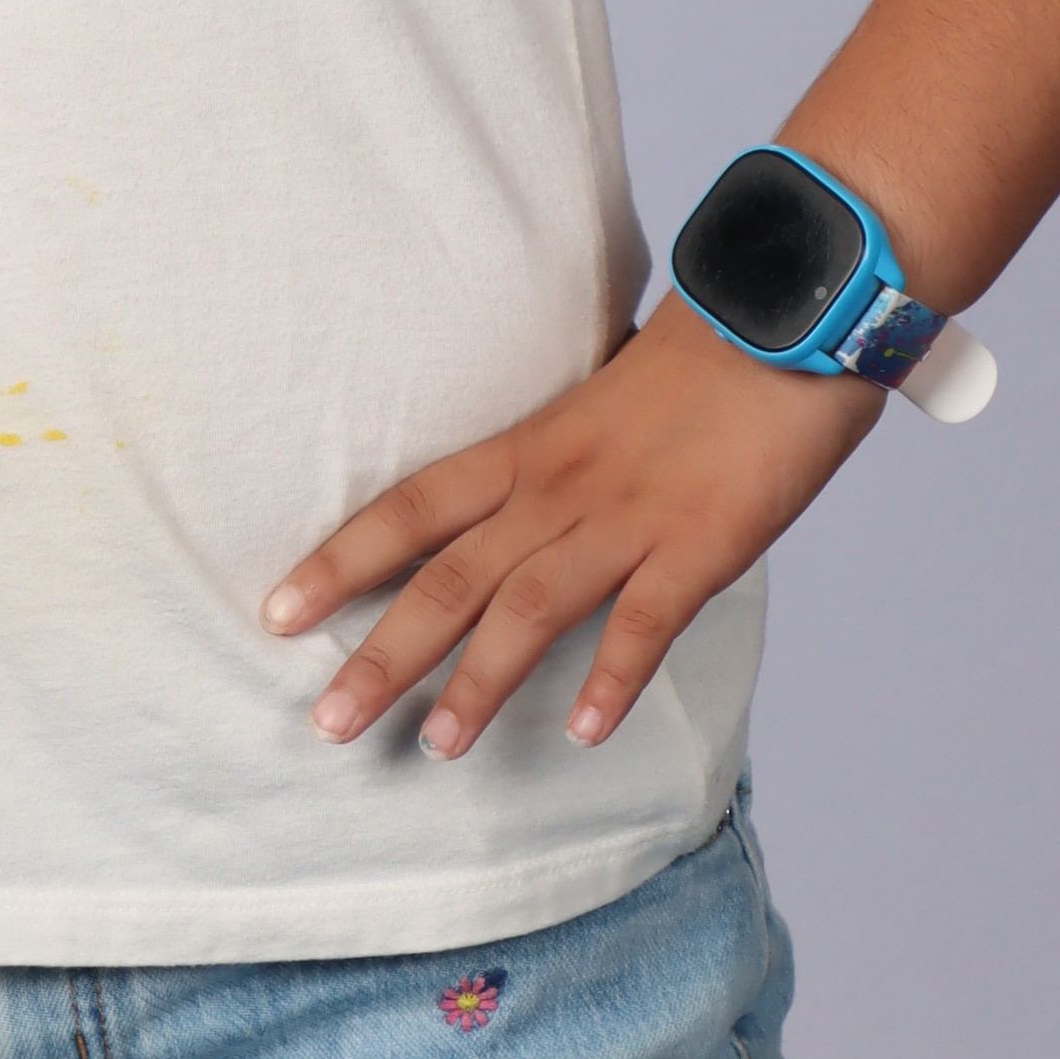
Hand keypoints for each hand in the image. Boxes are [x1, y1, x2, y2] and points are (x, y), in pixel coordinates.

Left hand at [260, 299, 884, 756]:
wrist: (783, 311)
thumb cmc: (699, 359)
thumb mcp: (597, 409)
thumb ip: (552, 465)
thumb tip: (515, 513)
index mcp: (528, 449)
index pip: (410, 508)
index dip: (340, 560)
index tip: (276, 611)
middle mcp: (560, 488)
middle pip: (451, 576)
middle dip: (384, 654)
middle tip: (327, 722)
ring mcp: (630, 517)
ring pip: (531, 605)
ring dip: (480, 681)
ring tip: (436, 747)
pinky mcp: (703, 541)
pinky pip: (648, 617)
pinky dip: (614, 675)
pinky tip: (586, 729)